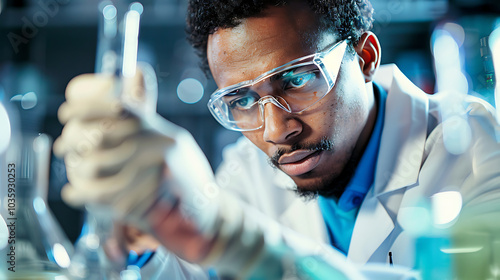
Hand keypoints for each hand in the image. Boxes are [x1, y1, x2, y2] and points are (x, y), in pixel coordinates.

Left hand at [54, 67, 216, 237]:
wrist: (212, 215)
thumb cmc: (187, 184)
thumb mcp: (173, 149)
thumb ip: (145, 136)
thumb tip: (100, 128)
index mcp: (163, 133)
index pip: (121, 108)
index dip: (88, 107)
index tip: (66, 114)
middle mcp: (161, 146)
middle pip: (104, 136)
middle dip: (76, 142)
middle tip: (64, 149)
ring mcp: (157, 172)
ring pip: (100, 166)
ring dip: (81, 178)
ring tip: (74, 185)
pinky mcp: (150, 200)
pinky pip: (108, 196)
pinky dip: (87, 197)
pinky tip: (77, 195)